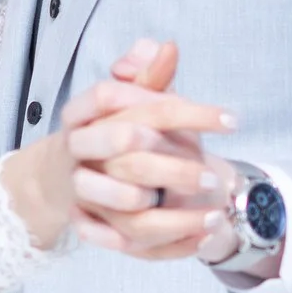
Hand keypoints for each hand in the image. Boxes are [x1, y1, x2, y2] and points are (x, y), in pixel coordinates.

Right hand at [59, 39, 241, 261]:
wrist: (61, 177)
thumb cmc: (109, 131)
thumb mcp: (128, 101)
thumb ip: (149, 78)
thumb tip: (166, 49)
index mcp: (83, 112)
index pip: (127, 98)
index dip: (179, 105)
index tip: (229, 119)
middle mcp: (78, 148)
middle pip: (127, 145)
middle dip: (176, 162)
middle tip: (215, 175)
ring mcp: (82, 189)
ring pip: (129, 203)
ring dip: (174, 212)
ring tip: (215, 213)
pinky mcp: (91, 225)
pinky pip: (128, 241)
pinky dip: (168, 243)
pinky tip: (202, 238)